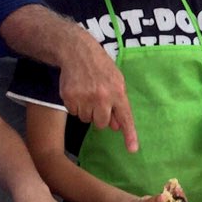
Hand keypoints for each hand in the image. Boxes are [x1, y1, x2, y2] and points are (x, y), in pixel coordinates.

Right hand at [59, 30, 137, 151]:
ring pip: (86, 119)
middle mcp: (102, 97)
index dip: (130, 135)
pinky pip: (73, 113)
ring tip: (86, 92)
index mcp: (117, 92)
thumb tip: (116, 127)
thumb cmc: (100, 67)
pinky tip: (77, 91)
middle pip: (101, 124)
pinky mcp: (69, 98)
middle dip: (99, 116)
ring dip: (86, 110)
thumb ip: (118, 103)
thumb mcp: (116, 80)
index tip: (133, 150)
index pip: (125, 117)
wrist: (77, 51)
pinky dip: (75, 106)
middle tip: (97, 101)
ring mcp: (84, 98)